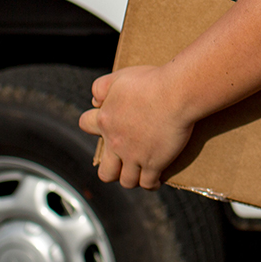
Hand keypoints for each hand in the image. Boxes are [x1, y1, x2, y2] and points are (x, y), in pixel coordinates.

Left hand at [77, 65, 194, 189]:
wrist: (175, 94)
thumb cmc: (150, 82)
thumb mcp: (119, 77)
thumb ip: (101, 87)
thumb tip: (94, 101)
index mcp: (105, 119)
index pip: (85, 125)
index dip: (93, 125)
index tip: (105, 123)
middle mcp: (115, 142)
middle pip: (105, 170)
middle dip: (112, 169)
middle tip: (122, 162)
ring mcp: (133, 156)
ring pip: (126, 180)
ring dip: (131, 178)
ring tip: (139, 174)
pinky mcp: (153, 164)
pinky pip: (147, 183)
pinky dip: (151, 184)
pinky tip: (156, 180)